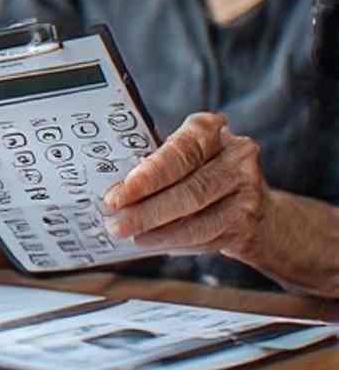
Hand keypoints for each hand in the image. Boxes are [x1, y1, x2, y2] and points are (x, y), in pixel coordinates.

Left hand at [103, 112, 269, 261]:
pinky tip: (154, 242)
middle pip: (187, 189)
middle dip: (145, 211)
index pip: (178, 152)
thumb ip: (154, 162)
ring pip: (197, 218)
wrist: (257, 206)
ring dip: (157, 231)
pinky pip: (206, 236)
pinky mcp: (248, 223)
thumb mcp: (183, 156)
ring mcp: (247, 191)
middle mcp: (235, 157)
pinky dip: (174, 241)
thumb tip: (113, 185)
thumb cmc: (203, 172)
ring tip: (130, 235)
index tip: (118, 195)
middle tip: (115, 223)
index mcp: (209, 130)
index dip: (148, 176)